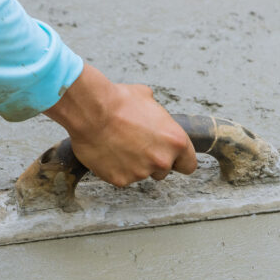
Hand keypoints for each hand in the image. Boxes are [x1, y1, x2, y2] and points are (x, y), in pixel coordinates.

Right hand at [45, 65, 196, 186]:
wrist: (91, 111)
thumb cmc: (119, 101)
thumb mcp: (148, 99)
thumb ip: (158, 116)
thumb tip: (154, 114)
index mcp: (175, 141)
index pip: (189, 165)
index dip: (179, 161)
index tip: (172, 159)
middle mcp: (162, 160)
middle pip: (164, 171)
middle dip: (153, 161)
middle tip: (137, 146)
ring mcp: (141, 173)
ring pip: (141, 174)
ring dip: (134, 164)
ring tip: (118, 145)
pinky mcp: (121, 180)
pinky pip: (121, 177)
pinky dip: (115, 168)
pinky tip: (108, 152)